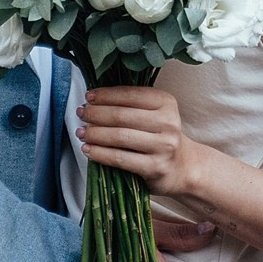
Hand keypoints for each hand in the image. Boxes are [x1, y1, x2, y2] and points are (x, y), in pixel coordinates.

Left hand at [77, 85, 209, 198]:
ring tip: (81, 132)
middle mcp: (168, 122)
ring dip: (94, 133)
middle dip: (96, 113)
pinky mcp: (155, 167)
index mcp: (166, 102)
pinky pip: (120, 158)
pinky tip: (88, 149)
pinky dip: (100, 153)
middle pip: (122, 115)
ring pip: (119, 136)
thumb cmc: (160, 136)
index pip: (130, 94)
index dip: (106, 95)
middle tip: (81, 113)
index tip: (89, 96)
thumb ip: (131, 104)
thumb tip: (94, 99)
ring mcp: (163, 146)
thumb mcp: (154, 114)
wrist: (181, 167)